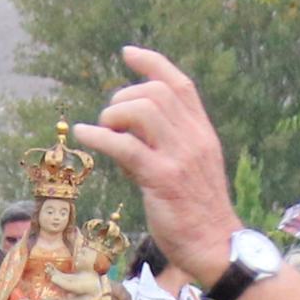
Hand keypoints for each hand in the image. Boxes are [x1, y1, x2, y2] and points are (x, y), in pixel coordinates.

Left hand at [70, 48, 234, 283]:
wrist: (216, 246)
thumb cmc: (197, 213)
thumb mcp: (190, 170)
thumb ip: (164, 146)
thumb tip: (122, 134)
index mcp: (203, 133)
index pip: (180, 84)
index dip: (152, 63)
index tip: (127, 54)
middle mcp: (194, 139)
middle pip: (156, 92)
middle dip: (124, 97)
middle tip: (110, 121)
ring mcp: (180, 158)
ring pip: (142, 110)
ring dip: (113, 115)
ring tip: (102, 133)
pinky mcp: (163, 179)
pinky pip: (126, 146)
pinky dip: (98, 136)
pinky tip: (84, 135)